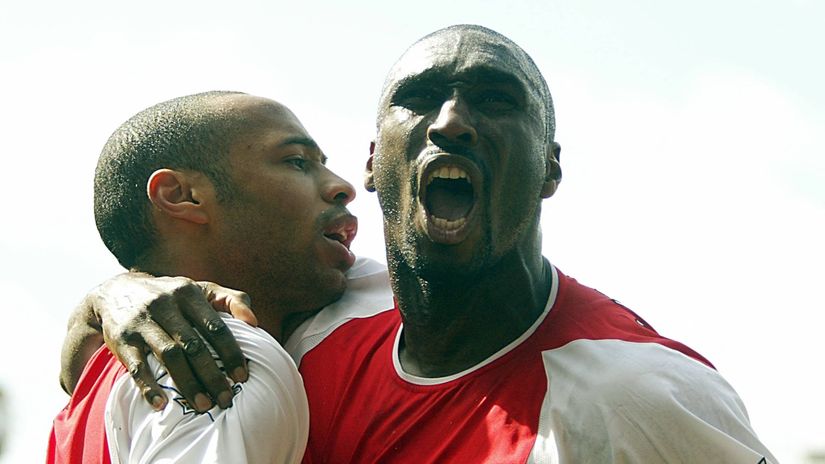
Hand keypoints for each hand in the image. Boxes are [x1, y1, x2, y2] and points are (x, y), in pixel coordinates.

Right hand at [86, 273, 254, 411]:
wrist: (116, 292)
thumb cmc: (170, 295)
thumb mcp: (199, 289)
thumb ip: (230, 300)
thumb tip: (254, 322)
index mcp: (189, 293)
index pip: (216, 326)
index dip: (231, 353)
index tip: (242, 376)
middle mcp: (165, 305)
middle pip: (194, 345)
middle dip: (212, 375)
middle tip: (226, 398)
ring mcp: (142, 323)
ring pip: (169, 356)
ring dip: (187, 384)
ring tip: (203, 405)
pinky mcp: (122, 339)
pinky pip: (136, 366)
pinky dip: (149, 387)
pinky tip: (161, 404)